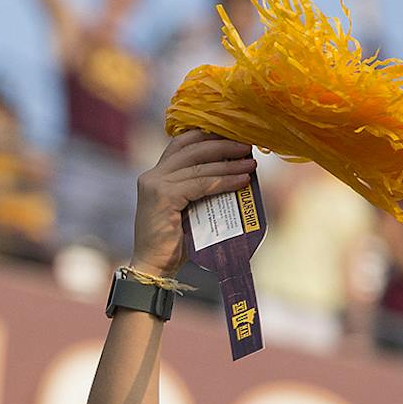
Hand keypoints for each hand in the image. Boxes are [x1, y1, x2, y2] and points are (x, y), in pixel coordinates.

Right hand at [132, 130, 255, 276]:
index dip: (207, 135)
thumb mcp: (185, 208)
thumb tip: (233, 171)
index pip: (182, 143)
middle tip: (247, 147)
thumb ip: (197, 189)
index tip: (233, 135)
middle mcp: (152, 175)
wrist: (155, 268)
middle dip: (223, 145)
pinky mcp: (164, 197)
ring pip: (200, 166)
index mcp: (155, 175)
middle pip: (192, 148)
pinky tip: (241, 182)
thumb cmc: (174, 244)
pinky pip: (201, 184)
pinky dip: (224, 181)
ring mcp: (156, 185)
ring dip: (229, 164)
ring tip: (250, 165)